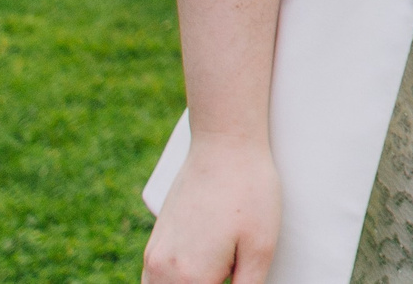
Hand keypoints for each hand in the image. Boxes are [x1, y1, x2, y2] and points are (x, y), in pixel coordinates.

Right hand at [143, 135, 279, 283]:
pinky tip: (194, 278)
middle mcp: (162, 272)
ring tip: (216, 272)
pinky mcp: (155, 242)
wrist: (224, 143)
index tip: (235, 278)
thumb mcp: (261, 248)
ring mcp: (154, 256)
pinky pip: (151, 282)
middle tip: (230, 271)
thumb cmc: (250, 191)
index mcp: (190, 279)